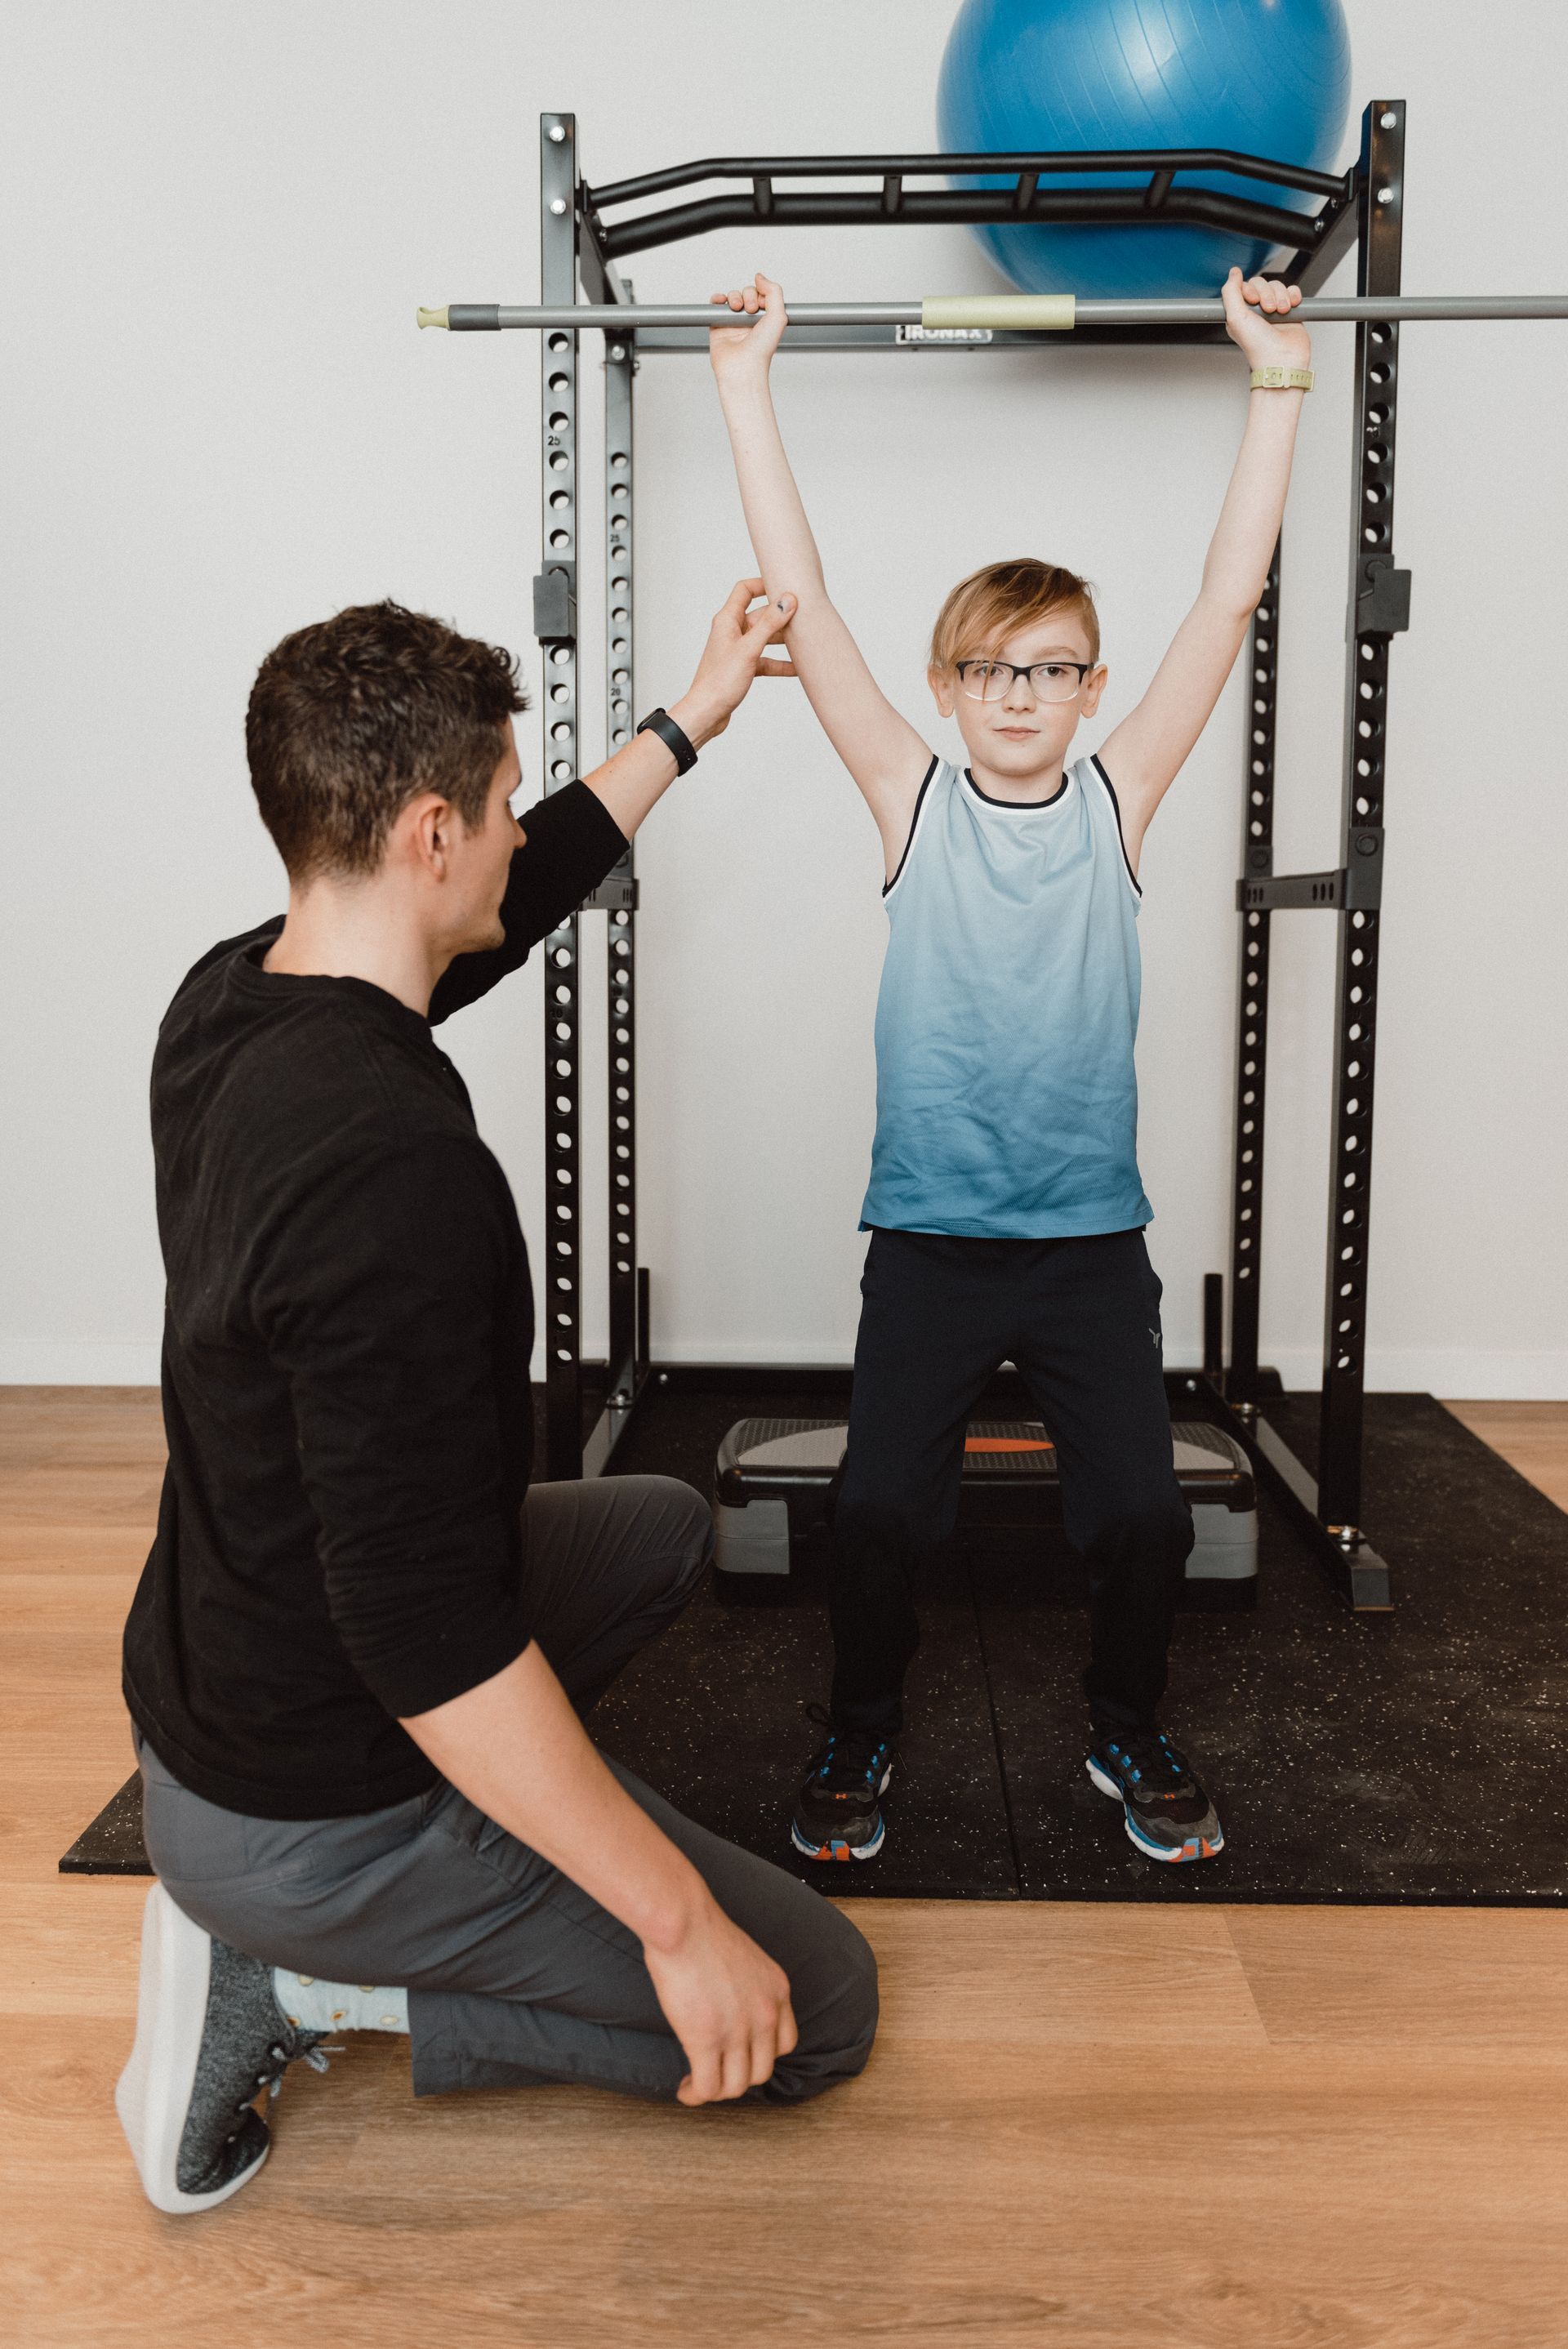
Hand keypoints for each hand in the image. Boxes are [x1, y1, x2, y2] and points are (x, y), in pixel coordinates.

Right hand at [642, 1893, 798, 2104]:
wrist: (684, 1922)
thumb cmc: (703, 1930)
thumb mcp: (745, 1958)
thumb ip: (747, 1987)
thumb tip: (730, 2008)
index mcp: (778, 1991)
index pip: (785, 2044)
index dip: (761, 2055)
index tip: (739, 2054)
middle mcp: (766, 2014)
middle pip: (762, 2071)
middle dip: (737, 2077)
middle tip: (715, 2071)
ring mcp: (739, 2030)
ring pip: (736, 2086)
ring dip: (716, 2090)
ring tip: (697, 2083)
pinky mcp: (707, 2040)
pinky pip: (708, 2087)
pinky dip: (696, 2095)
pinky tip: (685, 2089)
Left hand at [670, 574, 796, 746]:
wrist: (707, 713)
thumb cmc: (720, 681)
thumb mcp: (749, 649)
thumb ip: (770, 624)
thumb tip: (787, 600)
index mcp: (727, 620)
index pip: (745, 590)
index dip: (763, 584)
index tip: (784, 584)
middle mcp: (732, 631)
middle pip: (761, 615)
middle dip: (782, 616)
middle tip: (805, 616)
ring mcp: (738, 649)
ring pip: (765, 638)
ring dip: (784, 640)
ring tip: (806, 641)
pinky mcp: (743, 667)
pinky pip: (765, 659)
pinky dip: (780, 663)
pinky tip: (797, 668)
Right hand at [708, 272, 788, 382]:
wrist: (742, 368)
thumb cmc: (761, 351)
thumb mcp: (779, 316)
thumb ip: (774, 291)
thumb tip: (759, 277)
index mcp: (766, 319)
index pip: (762, 294)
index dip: (762, 294)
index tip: (762, 305)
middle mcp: (750, 320)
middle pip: (747, 292)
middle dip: (748, 296)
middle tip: (751, 311)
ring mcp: (734, 322)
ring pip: (732, 296)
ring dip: (734, 297)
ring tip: (736, 309)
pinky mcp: (718, 325)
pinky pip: (715, 305)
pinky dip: (717, 298)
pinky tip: (721, 301)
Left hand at [1221, 266, 1310, 370]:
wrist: (1282, 360)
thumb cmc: (1258, 346)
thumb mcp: (1235, 317)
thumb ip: (1230, 292)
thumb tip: (1233, 272)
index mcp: (1240, 313)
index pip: (1245, 286)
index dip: (1250, 290)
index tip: (1253, 302)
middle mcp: (1256, 311)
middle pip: (1262, 283)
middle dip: (1267, 294)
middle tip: (1268, 310)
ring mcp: (1274, 310)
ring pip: (1278, 286)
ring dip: (1281, 296)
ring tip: (1280, 313)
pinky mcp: (1291, 311)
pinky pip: (1293, 291)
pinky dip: (1294, 295)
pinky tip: (1292, 306)